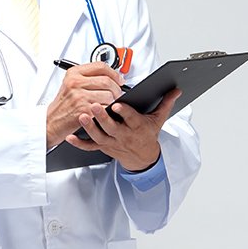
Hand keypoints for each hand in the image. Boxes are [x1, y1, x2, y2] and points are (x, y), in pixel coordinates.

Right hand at [46, 62, 124, 147]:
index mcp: (74, 73)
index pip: (100, 66)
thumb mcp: (70, 84)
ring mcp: (79, 97)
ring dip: (113, 101)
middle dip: (117, 89)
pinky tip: (105, 112)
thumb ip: (88, 77)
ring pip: (108, 95)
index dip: (114, 73)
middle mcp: (75, 83)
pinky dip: (108, 111)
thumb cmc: (63, 104)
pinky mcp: (84, 110)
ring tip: (110, 104)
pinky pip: (105, 108)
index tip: (119, 79)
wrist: (52, 121)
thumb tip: (111, 75)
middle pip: (107, 81)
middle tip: (118, 94)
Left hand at [65, 89, 181, 171]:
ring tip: (82, 116)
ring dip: (89, 127)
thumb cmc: (147, 136)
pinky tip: (71, 136)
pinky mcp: (104, 147)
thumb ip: (166, 103)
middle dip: (103, 117)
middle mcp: (124, 135)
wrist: (142, 158)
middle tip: (94, 106)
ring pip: (99, 136)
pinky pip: (90, 147)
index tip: (118, 105)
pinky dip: (79, 143)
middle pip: (112, 127)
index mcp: (137, 127)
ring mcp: (112, 142)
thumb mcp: (158, 119)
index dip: (124, 112)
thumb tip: (176, 90)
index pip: (131, 119)